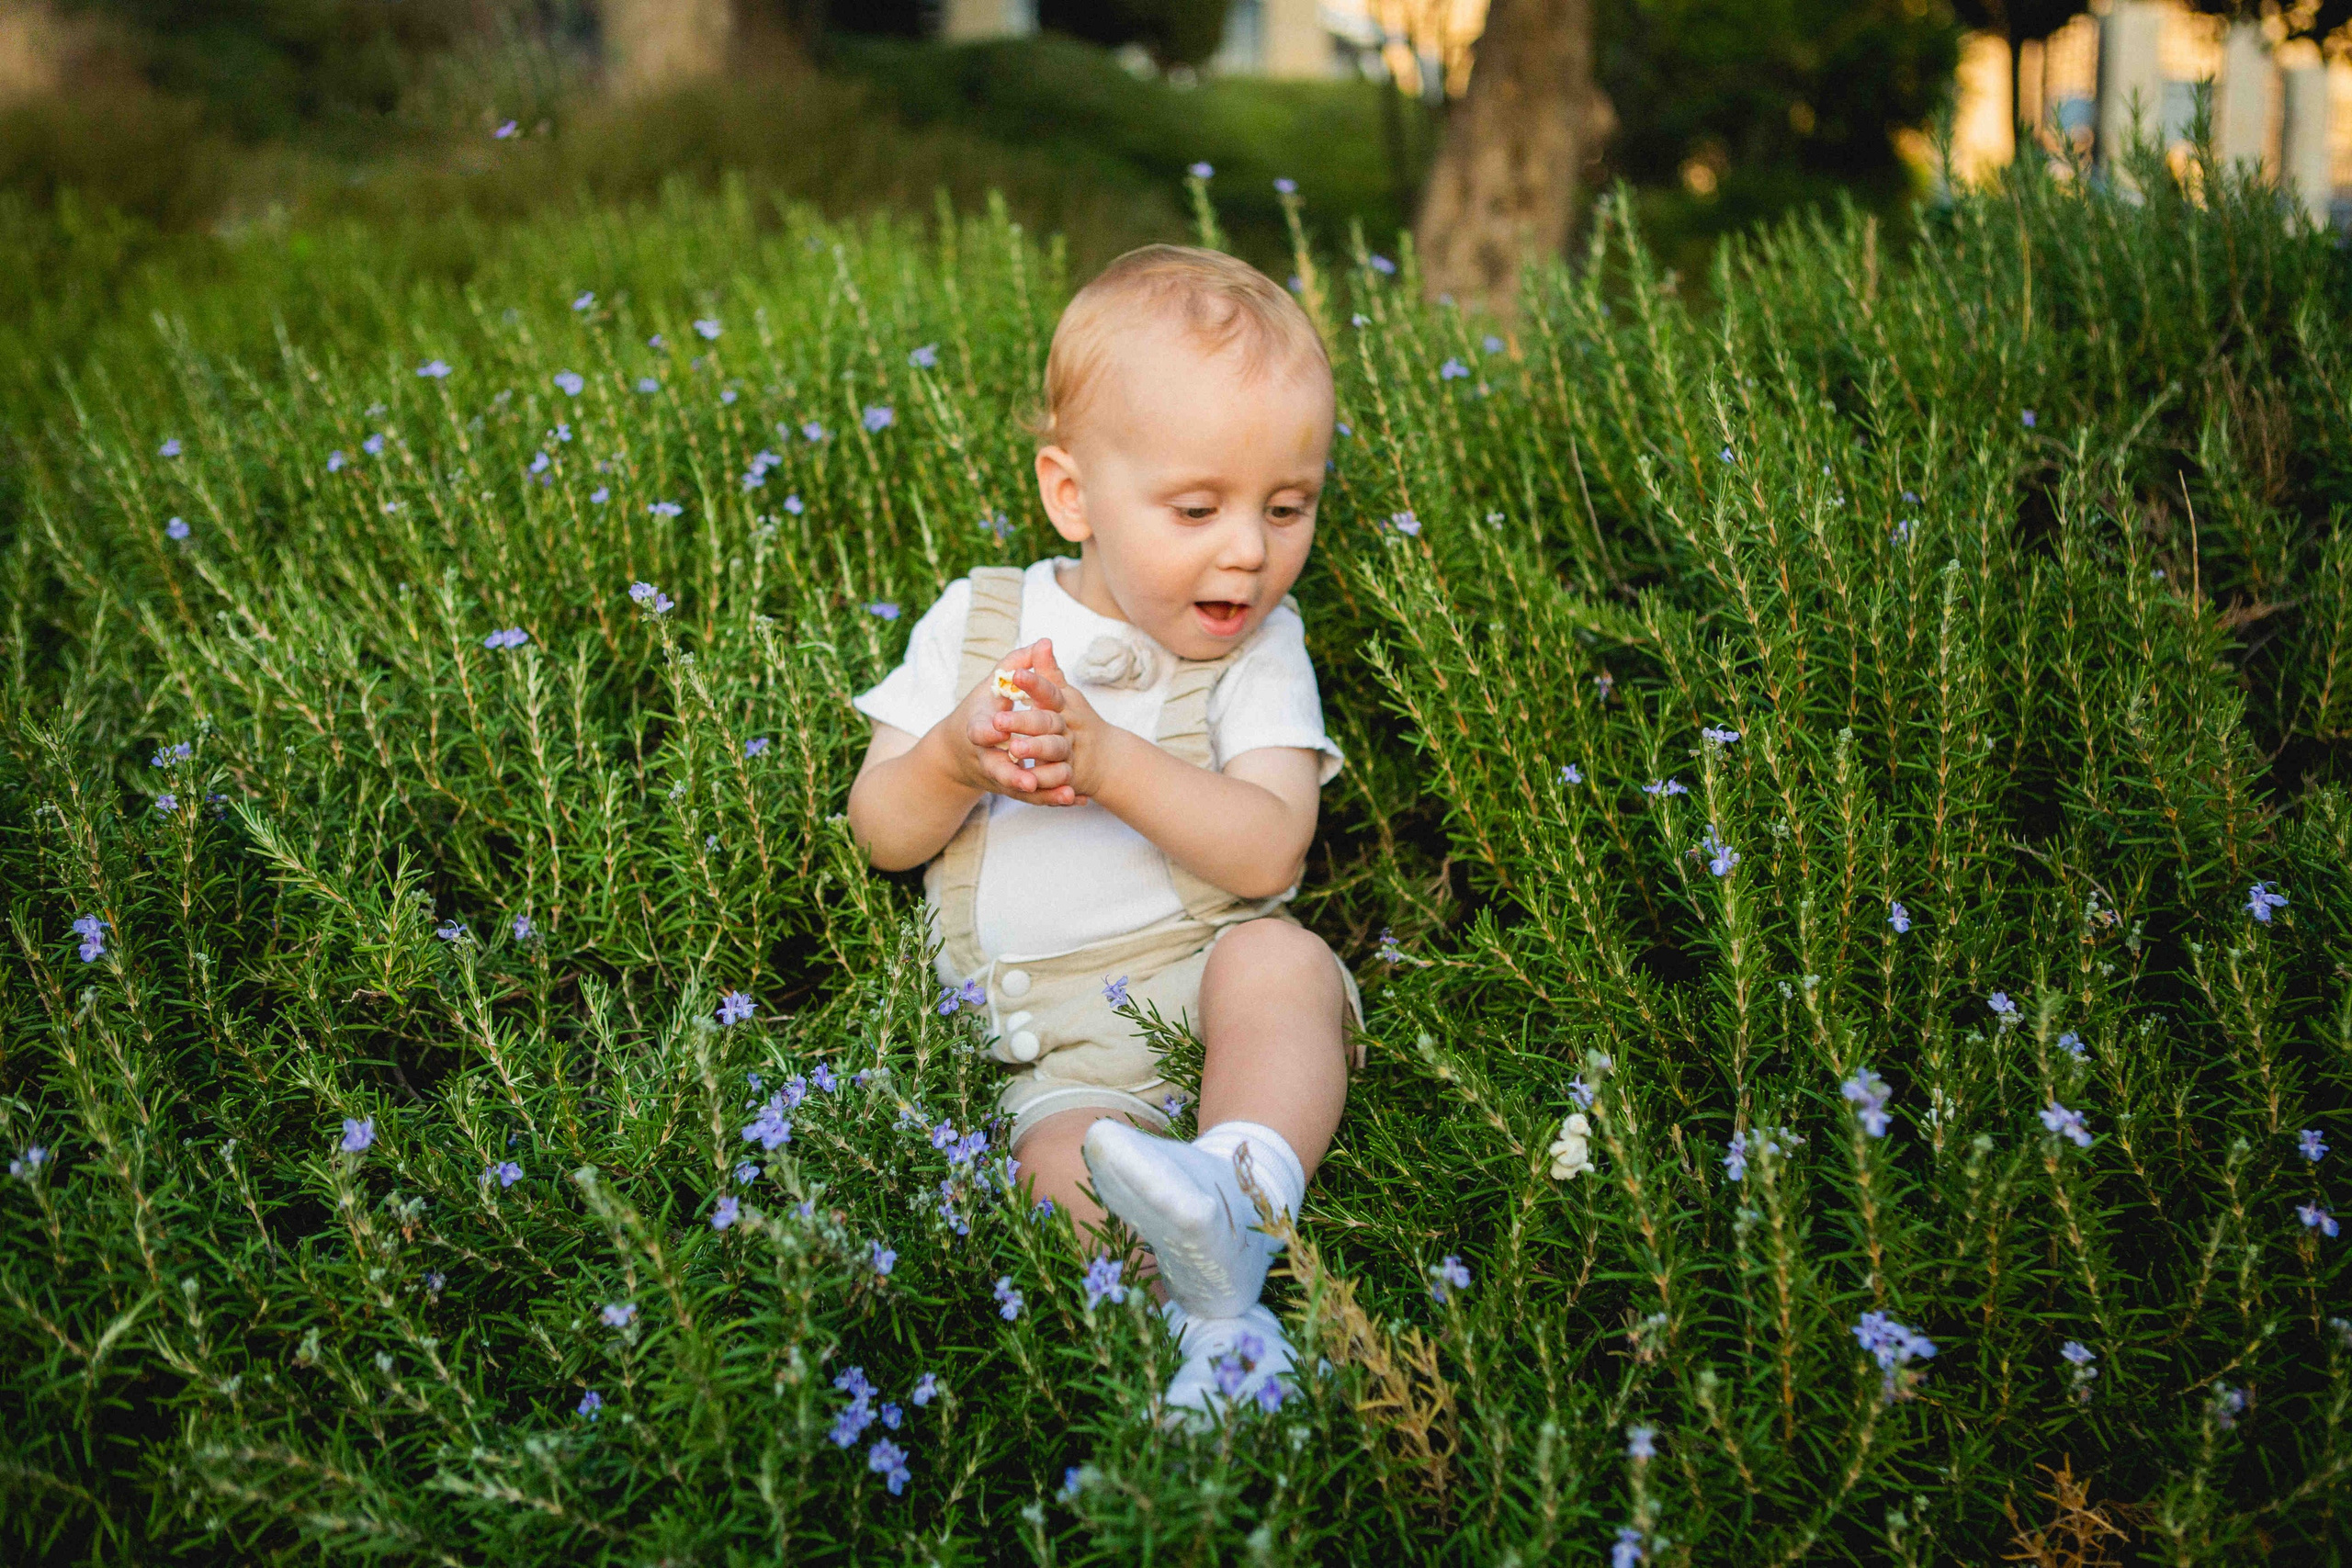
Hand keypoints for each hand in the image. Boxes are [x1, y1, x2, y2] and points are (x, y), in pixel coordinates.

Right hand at [943, 640, 1084, 806]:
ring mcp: (999, 776)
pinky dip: (1053, 799)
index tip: (997, 729)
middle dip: (1014, 775)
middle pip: (999, 768)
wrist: (959, 753)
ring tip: (1066, 793)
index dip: (988, 731)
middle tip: (1030, 781)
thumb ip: (1015, 664)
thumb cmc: (982, 710)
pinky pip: (1034, 798)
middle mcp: (987, 756)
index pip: (979, 731)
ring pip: (1020, 788)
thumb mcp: (992, 684)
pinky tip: (1075, 799)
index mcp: (978, 728)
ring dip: (1043, 793)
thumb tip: (1044, 642)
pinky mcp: (1012, 788)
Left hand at [1019, 639, 1127, 802]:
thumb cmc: (1075, 720)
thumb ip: (1048, 672)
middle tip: (998, 719)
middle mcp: (1067, 726)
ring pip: (1054, 750)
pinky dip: (1048, 783)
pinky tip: (1029, 782)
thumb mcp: (1062, 695)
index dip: (1033, 683)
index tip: (1015, 675)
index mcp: (1063, 704)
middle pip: (1047, 722)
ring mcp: (1070, 751)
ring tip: (1014, 749)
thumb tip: (1044, 641)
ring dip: (1036, 749)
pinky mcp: (1069, 776)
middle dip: (1024, 721)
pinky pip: (1058, 780)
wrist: (1105, 758)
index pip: (1049, 690)